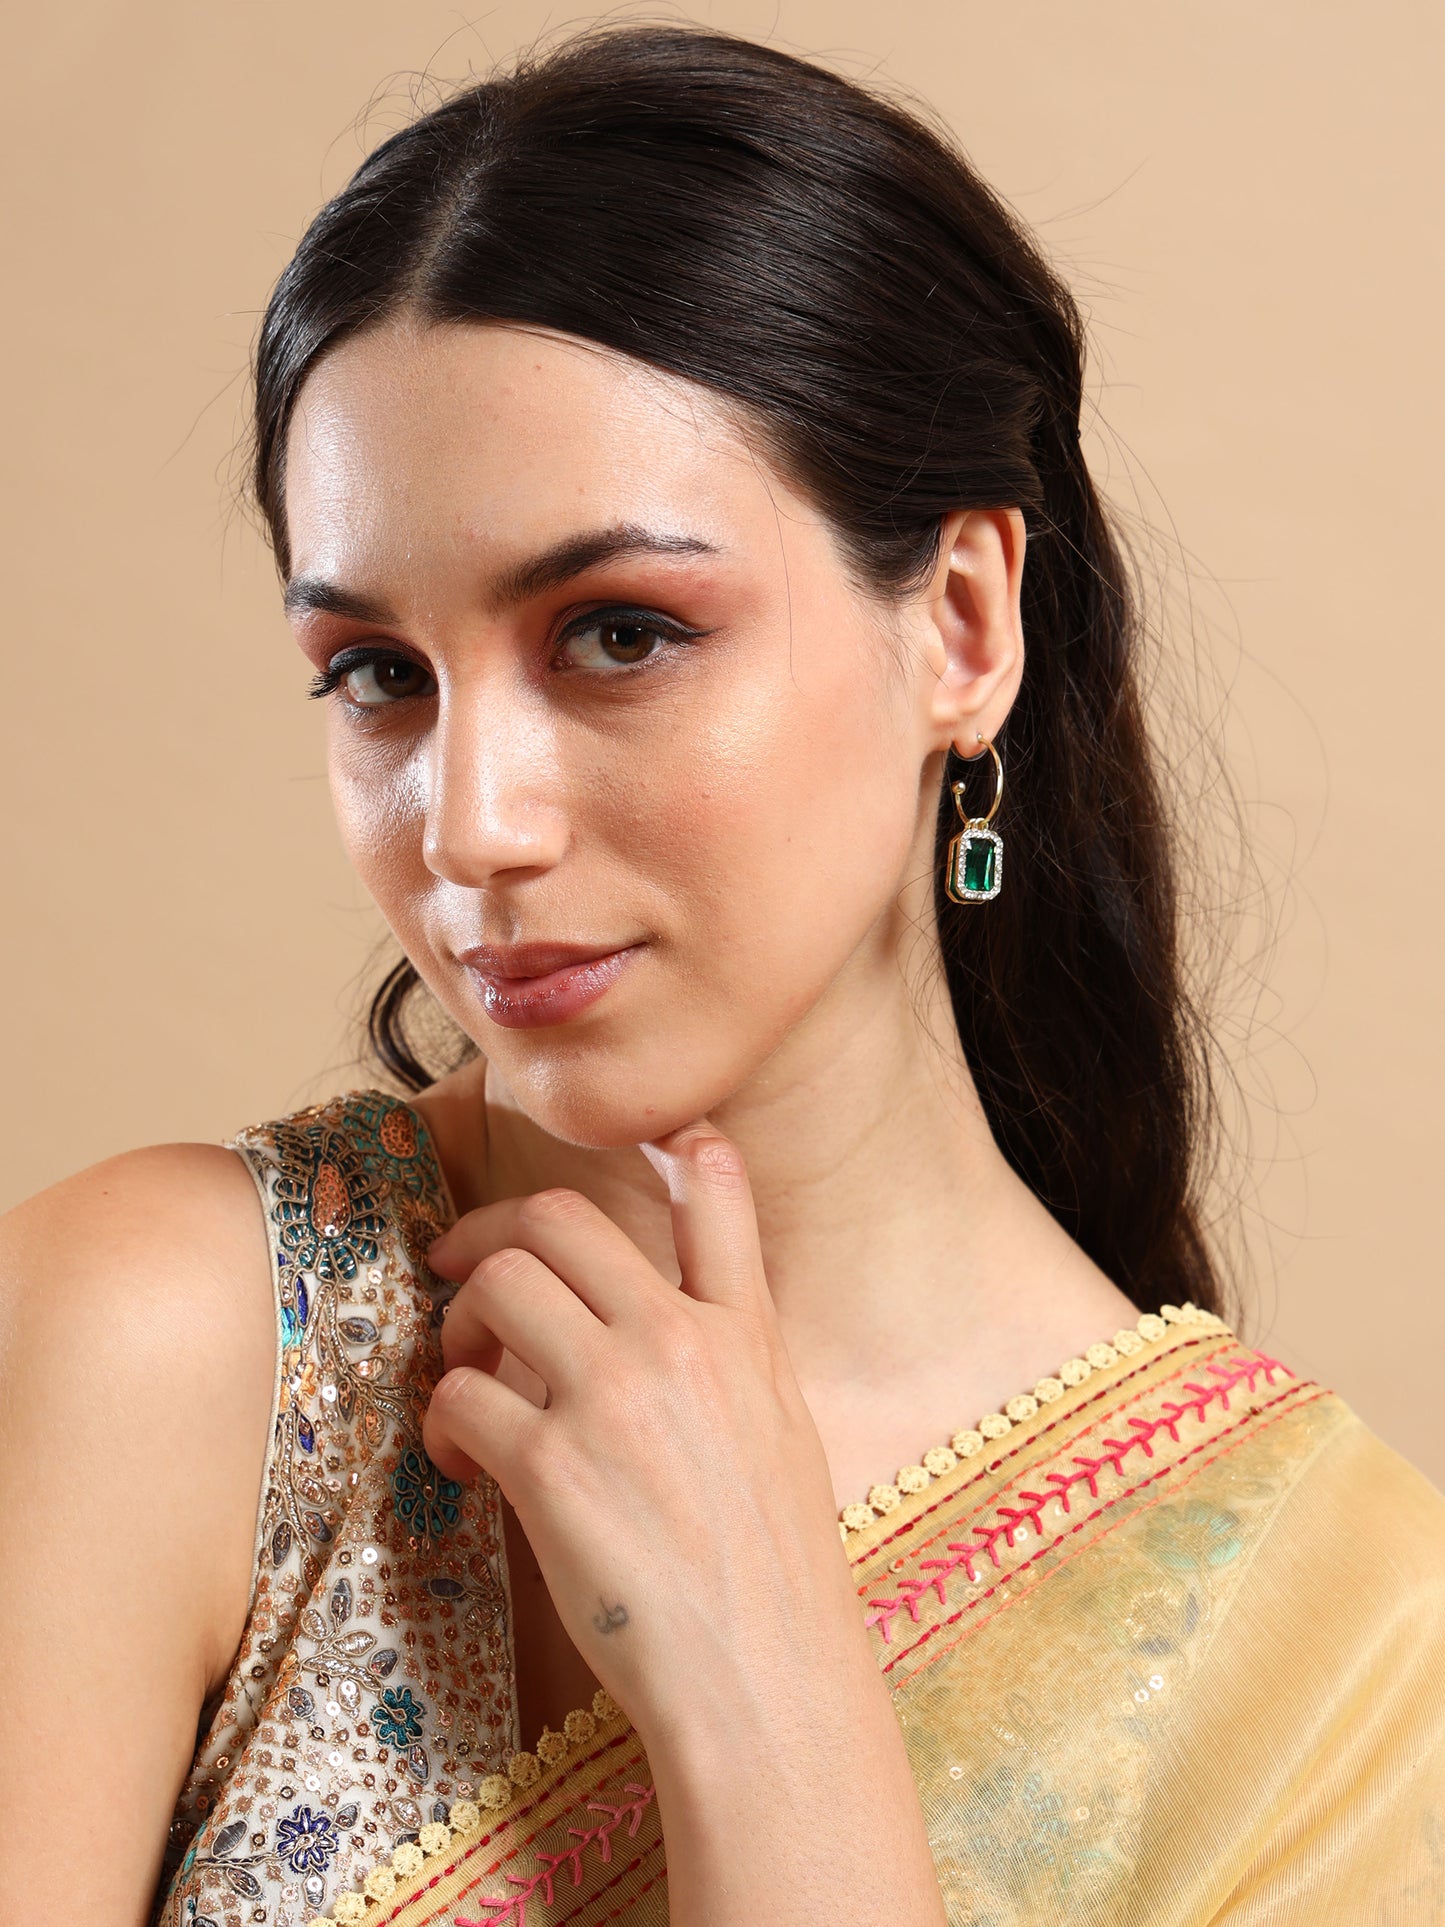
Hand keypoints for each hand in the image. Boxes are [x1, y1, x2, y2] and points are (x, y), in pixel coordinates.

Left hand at [420, 1120, 857, 1741]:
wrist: (768, 1685)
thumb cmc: (776, 1579)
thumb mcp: (785, 1435)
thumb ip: (736, 1356)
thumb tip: (686, 1316)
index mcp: (746, 1334)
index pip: (716, 1194)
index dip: (675, 1150)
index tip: (643, 1148)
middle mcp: (680, 1342)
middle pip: (557, 1218)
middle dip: (491, 1234)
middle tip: (461, 1271)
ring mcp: (614, 1398)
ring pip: (496, 1284)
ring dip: (457, 1323)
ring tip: (463, 1376)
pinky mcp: (551, 1467)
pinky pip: (460, 1393)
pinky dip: (440, 1418)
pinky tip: (456, 1457)